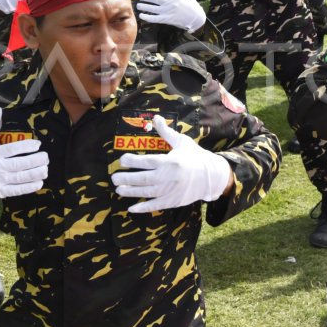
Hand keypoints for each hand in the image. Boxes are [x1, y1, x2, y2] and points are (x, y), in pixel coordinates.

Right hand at [0, 109, 48, 198]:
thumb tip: (0, 111)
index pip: (11, 150)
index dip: (26, 147)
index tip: (37, 144)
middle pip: (19, 164)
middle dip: (35, 160)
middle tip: (45, 157)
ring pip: (20, 178)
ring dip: (35, 174)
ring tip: (45, 169)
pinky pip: (16, 191)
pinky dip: (28, 188)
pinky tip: (39, 182)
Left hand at [112, 115, 230, 211]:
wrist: (212, 177)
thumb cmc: (195, 157)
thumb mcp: (182, 142)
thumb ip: (166, 132)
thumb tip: (155, 118)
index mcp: (169, 162)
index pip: (146, 161)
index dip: (132, 161)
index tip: (122, 160)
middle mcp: (168, 177)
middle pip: (143, 178)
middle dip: (126, 178)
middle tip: (114, 178)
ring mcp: (170, 191)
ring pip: (146, 192)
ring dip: (131, 192)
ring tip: (118, 189)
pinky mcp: (173, 201)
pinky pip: (155, 205)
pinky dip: (143, 208)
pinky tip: (132, 208)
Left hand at [136, 0, 205, 32]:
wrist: (196, 17)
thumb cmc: (190, 3)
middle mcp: (169, 4)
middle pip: (155, 0)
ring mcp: (168, 12)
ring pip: (154, 9)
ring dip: (145, 7)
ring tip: (138, 5)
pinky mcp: (167, 20)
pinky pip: (155, 19)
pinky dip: (148, 17)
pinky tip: (142, 16)